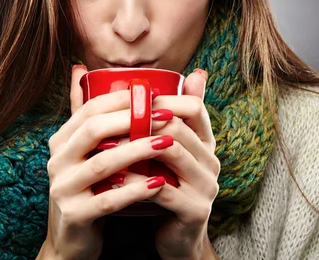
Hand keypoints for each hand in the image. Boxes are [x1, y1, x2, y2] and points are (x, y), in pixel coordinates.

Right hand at [42, 65, 175, 258]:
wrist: (70, 241)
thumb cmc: (87, 188)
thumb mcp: (82, 150)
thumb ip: (84, 113)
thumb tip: (80, 67)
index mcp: (60, 141)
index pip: (89, 109)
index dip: (122, 99)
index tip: (154, 94)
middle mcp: (56, 161)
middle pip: (93, 130)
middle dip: (131, 119)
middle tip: (166, 114)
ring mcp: (62, 188)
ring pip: (102, 163)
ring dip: (138, 150)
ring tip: (168, 142)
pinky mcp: (74, 215)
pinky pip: (108, 199)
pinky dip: (135, 190)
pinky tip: (159, 184)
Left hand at [107, 69, 219, 258]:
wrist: (174, 239)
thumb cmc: (161, 188)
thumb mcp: (160, 154)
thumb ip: (155, 120)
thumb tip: (138, 79)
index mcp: (204, 143)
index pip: (195, 107)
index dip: (164, 98)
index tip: (132, 97)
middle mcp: (211, 161)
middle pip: (179, 126)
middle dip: (142, 120)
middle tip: (110, 118)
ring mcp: (206, 186)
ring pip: (172, 152)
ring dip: (135, 146)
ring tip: (107, 145)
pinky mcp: (195, 210)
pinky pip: (162, 189)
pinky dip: (135, 180)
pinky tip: (113, 178)